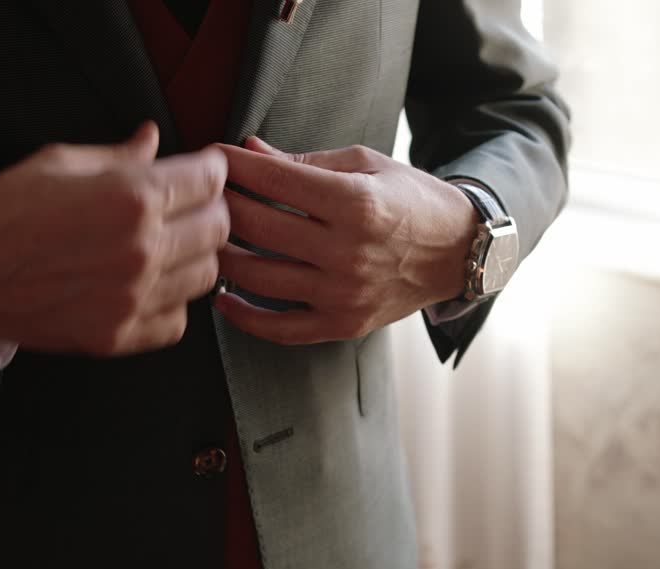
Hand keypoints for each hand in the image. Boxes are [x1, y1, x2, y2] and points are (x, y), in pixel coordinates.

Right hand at [0, 122, 229, 355]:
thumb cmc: (4, 213)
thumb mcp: (60, 163)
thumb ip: (119, 156)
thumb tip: (152, 138)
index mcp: (130, 197)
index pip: (210, 179)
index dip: (209, 170)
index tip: (201, 171)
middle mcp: (141, 249)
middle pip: (219, 228)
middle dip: (209, 211)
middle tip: (187, 207)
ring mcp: (134, 297)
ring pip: (206, 276)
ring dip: (193, 258)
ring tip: (167, 247)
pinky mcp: (121, 335)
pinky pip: (178, 321)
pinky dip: (171, 304)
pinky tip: (148, 286)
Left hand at [212, 138, 477, 344]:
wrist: (459, 251)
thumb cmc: (410, 200)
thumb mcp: (366, 165)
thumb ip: (303, 161)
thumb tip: (248, 150)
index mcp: (355, 202)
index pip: (274, 179)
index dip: (234, 166)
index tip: (210, 157)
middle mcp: (348, 250)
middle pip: (258, 227)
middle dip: (220, 206)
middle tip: (200, 196)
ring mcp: (344, 293)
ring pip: (258, 277)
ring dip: (221, 256)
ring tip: (205, 241)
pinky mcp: (343, 325)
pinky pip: (280, 328)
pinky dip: (244, 317)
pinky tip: (223, 298)